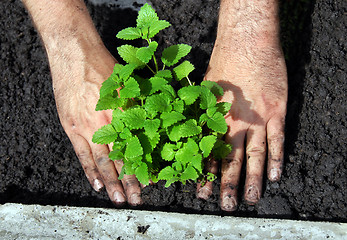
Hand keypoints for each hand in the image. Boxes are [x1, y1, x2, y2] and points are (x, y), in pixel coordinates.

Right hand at [23, 0, 141, 205]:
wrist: (76, 54)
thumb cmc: (107, 66)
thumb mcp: (131, 84)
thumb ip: (141, 106)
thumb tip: (155, 123)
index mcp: (125, 113)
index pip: (137, 148)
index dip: (144, 166)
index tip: (151, 181)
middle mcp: (107, 124)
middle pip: (121, 158)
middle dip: (130, 181)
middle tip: (137, 200)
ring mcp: (87, 127)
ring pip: (102, 161)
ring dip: (111, 182)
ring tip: (118, 199)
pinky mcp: (72, 126)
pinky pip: (81, 154)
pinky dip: (89, 171)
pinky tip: (96, 184)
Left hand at [197, 0, 286, 210]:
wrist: (246, 43)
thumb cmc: (222, 63)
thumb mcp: (203, 88)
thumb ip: (200, 111)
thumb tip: (190, 130)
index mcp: (215, 119)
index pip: (209, 153)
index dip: (205, 173)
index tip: (201, 192)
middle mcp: (235, 124)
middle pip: (231, 159)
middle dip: (227, 184)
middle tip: (225, 205)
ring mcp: (257, 119)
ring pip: (255, 155)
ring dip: (253, 179)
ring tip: (250, 200)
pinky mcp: (276, 112)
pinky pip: (277, 140)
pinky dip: (277, 159)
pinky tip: (275, 176)